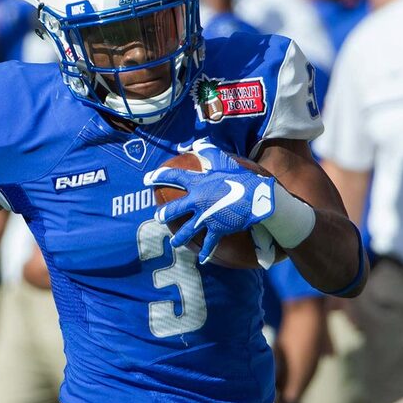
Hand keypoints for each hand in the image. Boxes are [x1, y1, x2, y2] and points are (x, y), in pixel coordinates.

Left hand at [144, 141, 275, 263]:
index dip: (158, 176)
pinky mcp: (216, 229)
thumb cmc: (241, 178)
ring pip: (187, 230)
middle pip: (175, 210)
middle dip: (165, 214)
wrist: (257, 198)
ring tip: (174, 243)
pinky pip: (209, 243)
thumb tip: (198, 142)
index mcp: (198, 184)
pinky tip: (202, 259)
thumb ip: (209, 152)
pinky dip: (207, 253)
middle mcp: (197, 202)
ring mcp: (205, 217)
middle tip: (158, 216)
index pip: (173, 177)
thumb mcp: (224, 162)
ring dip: (179, 238)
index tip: (146, 179)